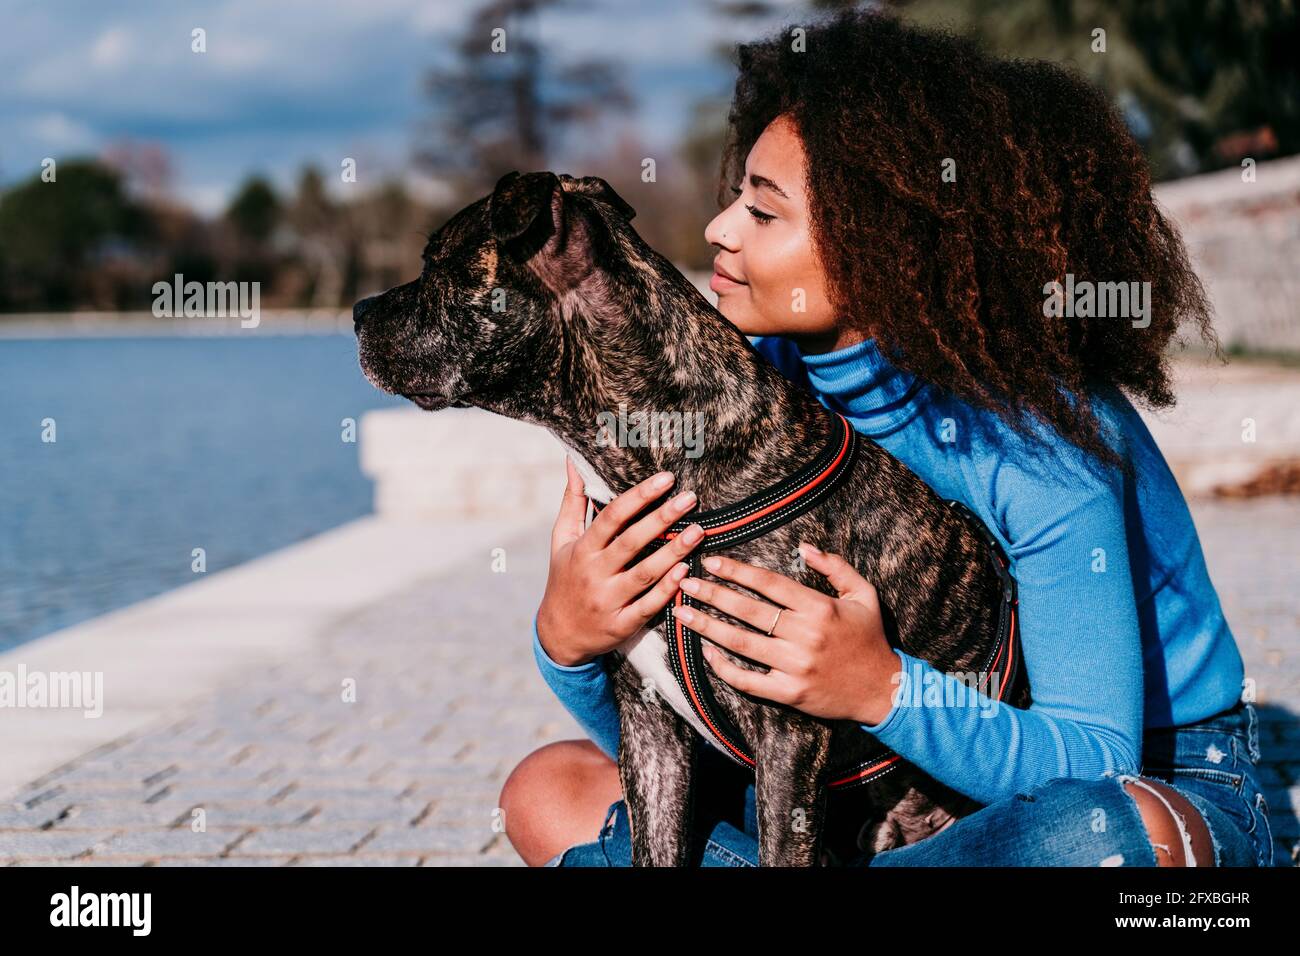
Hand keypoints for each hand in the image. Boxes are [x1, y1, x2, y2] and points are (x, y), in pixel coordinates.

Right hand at [536, 457, 706, 666]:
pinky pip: (648, 606)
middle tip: (690, 498)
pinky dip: (667, 589)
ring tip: (698, 531)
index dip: (639, 497)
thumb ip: (573, 501)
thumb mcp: (562, 540)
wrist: (558, 634)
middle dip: (662, 518)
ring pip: (644, 574)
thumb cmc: (565, 578)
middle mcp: (594, 574)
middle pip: (631, 542)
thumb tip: (574, 461)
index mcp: (582, 550)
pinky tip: (686, 571)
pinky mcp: (621, 625)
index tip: (665, 479)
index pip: (611, 518)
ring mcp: (608, 601)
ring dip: (673, 552)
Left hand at [675, 543, 901, 724]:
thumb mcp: (863, 594)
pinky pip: (748, 680)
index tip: (711, 562)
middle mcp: (804, 636)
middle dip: (712, 595)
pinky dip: (724, 667)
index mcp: (820, 608)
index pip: (769, 583)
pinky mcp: (789, 693)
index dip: (737, 571)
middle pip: (748, 611)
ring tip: (682, 613)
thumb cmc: (869, 638)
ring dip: (707, 627)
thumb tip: (804, 547)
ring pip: (741, 643)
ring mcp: (795, 666)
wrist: (883, 691)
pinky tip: (705, 651)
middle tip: (685, 583)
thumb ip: (835, 567)